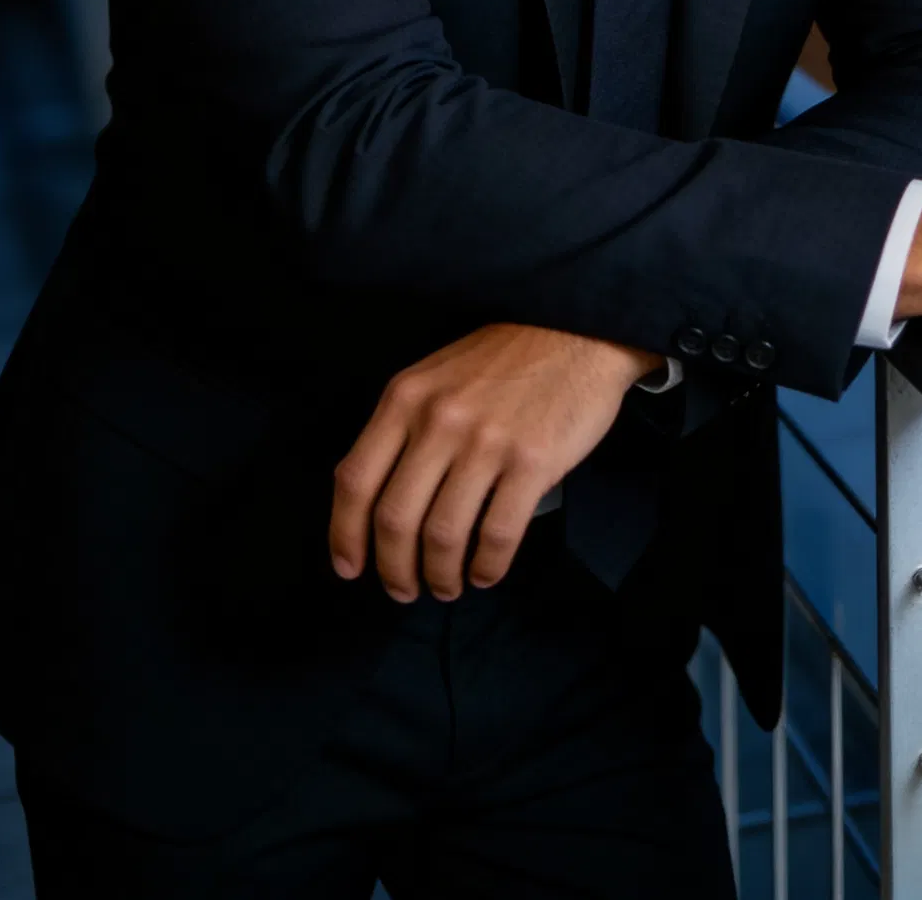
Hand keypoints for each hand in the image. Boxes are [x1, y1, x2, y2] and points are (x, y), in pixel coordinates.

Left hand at [329, 323, 662, 601]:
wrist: (576, 332)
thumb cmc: (503, 361)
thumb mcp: (435, 377)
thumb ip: (404, 428)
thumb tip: (377, 504)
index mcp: (406, 398)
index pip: (356, 480)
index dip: (345, 535)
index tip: (349, 568)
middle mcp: (439, 419)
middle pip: (395, 520)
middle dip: (394, 569)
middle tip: (404, 590)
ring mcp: (486, 441)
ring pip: (443, 536)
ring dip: (441, 576)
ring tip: (447, 586)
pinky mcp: (532, 461)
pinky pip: (497, 535)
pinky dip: (487, 567)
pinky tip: (486, 572)